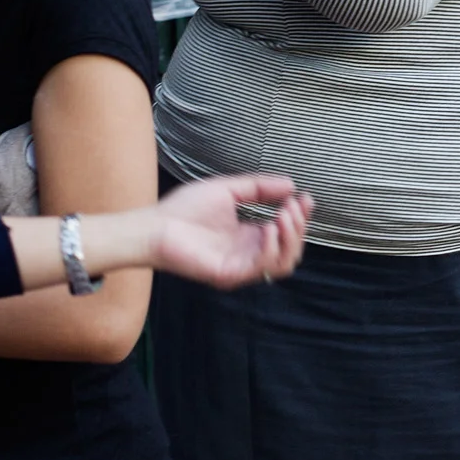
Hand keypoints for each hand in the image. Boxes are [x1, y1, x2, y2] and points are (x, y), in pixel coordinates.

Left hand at [148, 175, 312, 287]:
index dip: (300, 217)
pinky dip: (271, 248)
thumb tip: (291, 185)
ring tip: (282, 216)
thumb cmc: (184, 208)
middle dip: (299, 227)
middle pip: (291, 251)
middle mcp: (247, 254)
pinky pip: (262, 268)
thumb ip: (259, 188)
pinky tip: (267, 227)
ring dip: (290, 239)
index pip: (286, 233)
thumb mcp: (229, 189)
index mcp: (248, 237)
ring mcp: (240, 267)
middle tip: (292, 206)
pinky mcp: (229, 274)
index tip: (304, 197)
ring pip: (283, 263)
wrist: (155, 225)